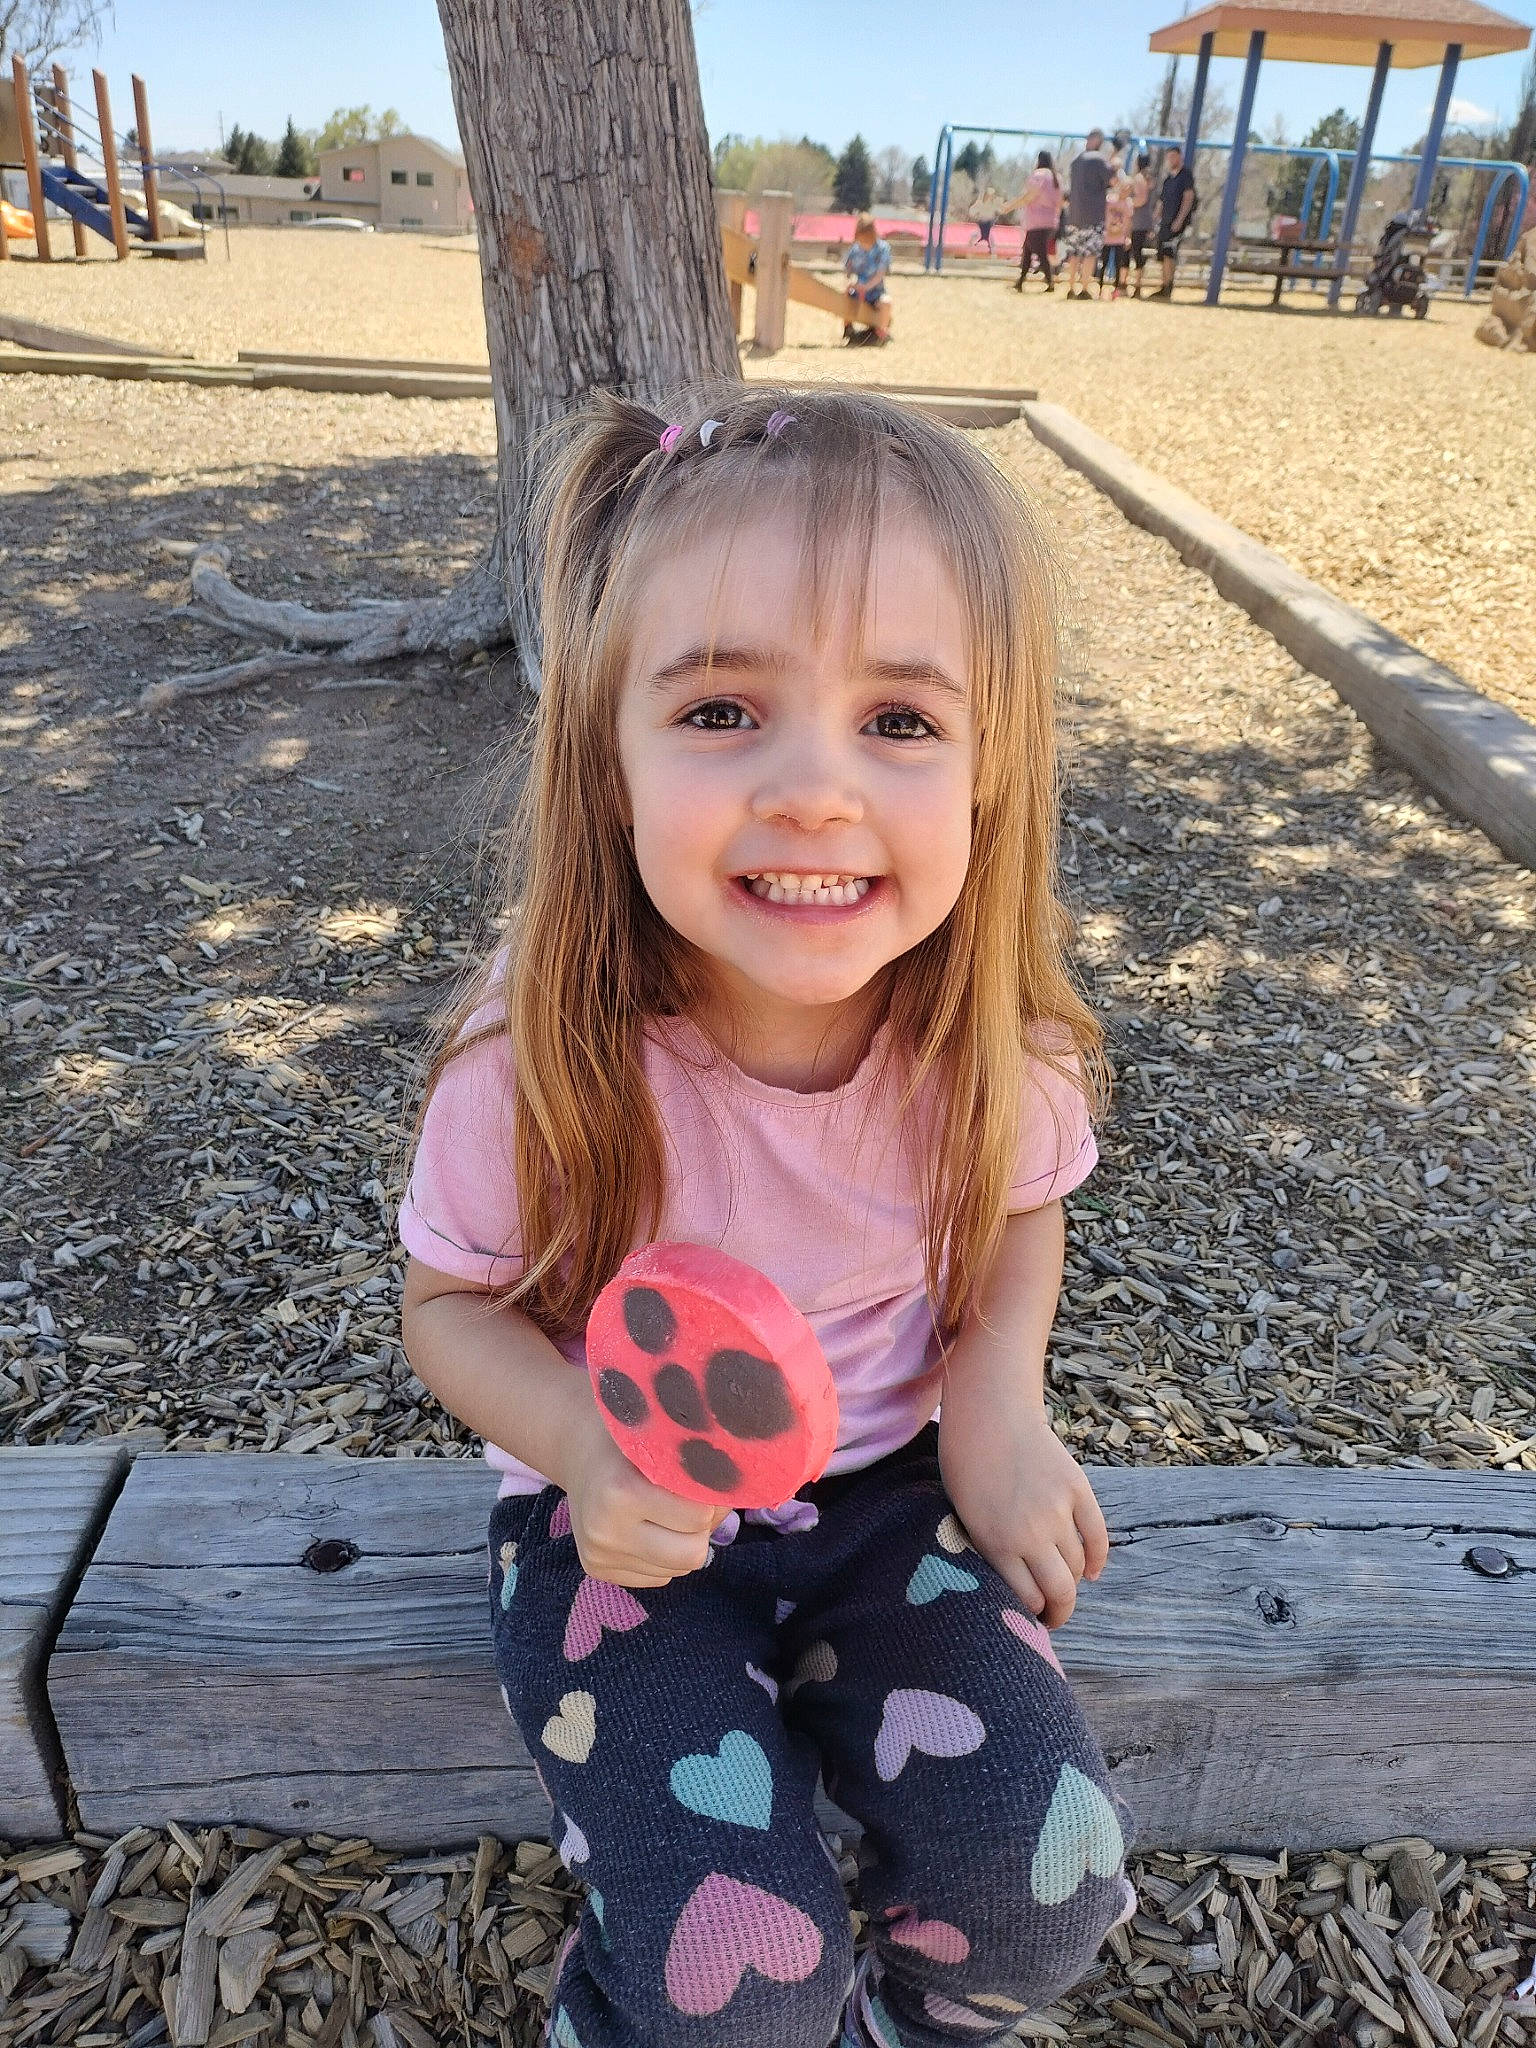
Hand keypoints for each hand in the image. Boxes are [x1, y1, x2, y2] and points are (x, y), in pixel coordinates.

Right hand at [559, 1401, 725, 1587]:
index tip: (708, 1481)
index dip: (711, 1499)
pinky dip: (664, 1556)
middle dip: (702, 1529)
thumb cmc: (629, 1435)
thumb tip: (744, 1490)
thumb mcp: (659, 1435)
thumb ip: (695, 1463)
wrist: (575, 1446)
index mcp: (620, 1492)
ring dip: (685, 1543)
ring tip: (671, 1511)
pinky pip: (658, 1577)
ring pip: (678, 1570)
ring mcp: (599, 1555)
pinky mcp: (597, 1571)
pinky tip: (651, 1526)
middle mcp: (605, 1530)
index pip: (699, 1517)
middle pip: (692, 1554)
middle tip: (696, 1502)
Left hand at [938, 1397, 1107, 1628]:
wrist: (990, 1414)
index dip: (1031, 1614)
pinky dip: (1098, 1558)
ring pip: (1078, 1566)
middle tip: (1054, 1617)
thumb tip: (1017, 1587)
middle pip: (1060, 1592)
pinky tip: (1092, 1571)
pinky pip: (1097, 1536)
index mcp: (996, 1545)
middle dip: (1059, 1613)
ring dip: (1073, 1581)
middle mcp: (1031, 1534)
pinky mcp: (1078, 1490)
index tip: (1030, 1618)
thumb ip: (990, 1552)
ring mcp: (1058, 1511)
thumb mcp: (964, 1517)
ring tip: (1064, 1585)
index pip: (1027, 1600)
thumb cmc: (965, 1465)